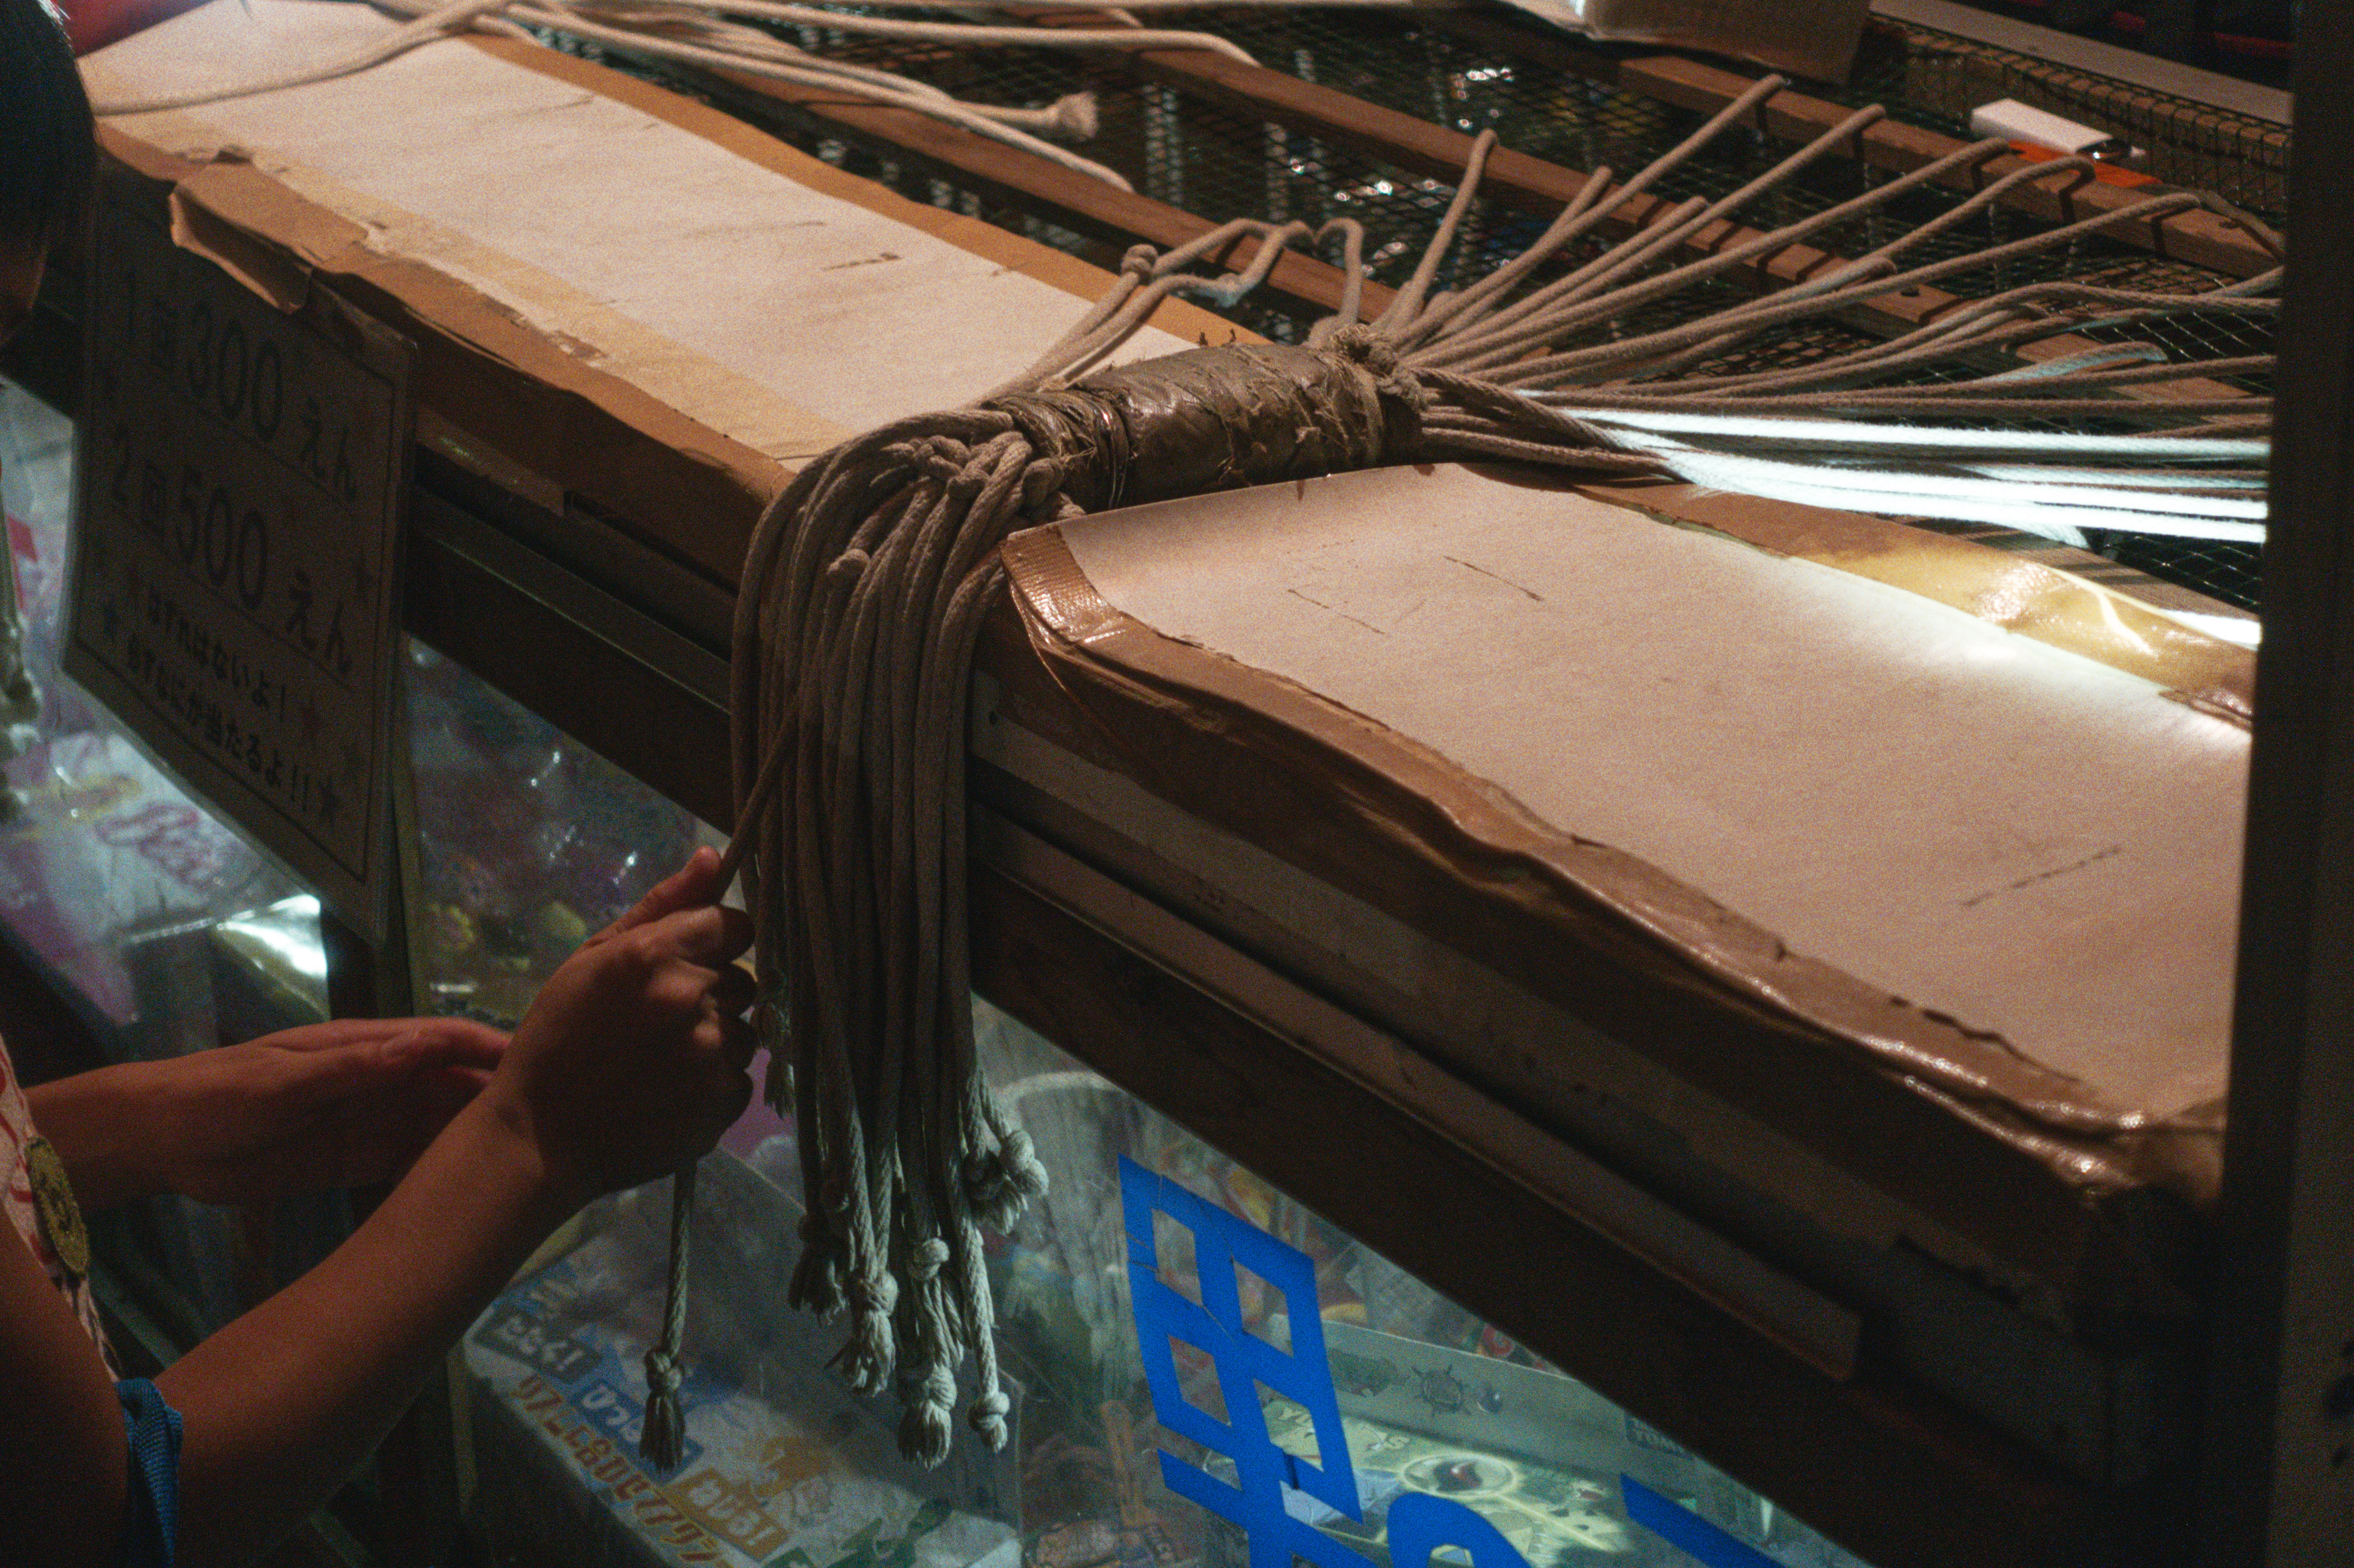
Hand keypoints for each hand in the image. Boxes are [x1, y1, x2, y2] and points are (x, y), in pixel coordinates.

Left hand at [151, 1018, 509, 1205]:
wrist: (161, 1140)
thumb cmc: (219, 1095)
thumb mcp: (285, 1078)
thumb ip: (354, 1066)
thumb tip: (425, 1044)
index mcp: (363, 1048)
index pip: (441, 1041)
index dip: (488, 1048)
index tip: (536, 1063)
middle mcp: (376, 1082)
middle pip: (449, 1085)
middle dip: (495, 1096)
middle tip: (549, 1124)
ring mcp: (365, 1122)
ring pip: (435, 1126)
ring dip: (472, 1136)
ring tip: (524, 1158)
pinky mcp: (350, 1161)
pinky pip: (406, 1163)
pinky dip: (437, 1170)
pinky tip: (468, 1187)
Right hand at [482, 847, 755, 1204]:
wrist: (540, 1137)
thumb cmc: (558, 1039)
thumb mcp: (594, 959)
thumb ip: (661, 906)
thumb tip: (715, 857)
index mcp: (655, 955)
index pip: (734, 925)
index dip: (717, 943)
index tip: (692, 962)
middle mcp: (691, 999)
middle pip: (744, 980)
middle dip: (714, 994)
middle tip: (662, 1021)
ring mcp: (711, 1053)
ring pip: (745, 1031)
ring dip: (716, 1040)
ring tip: (662, 1060)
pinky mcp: (723, 1101)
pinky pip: (740, 1077)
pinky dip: (715, 1083)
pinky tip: (671, 1092)